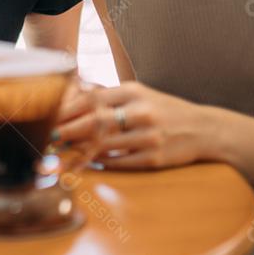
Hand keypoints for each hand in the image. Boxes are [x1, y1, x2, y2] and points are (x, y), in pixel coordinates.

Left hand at [53, 81, 218, 169]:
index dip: (67, 109)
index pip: (93, 98)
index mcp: (134, 92)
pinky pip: (120, 162)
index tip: (49, 116)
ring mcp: (149, 136)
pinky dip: (101, 162)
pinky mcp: (154, 158)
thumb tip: (71, 97)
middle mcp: (141, 112)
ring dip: (80, 149)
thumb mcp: (140, 94)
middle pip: (95, 121)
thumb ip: (109, 96)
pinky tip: (88, 162)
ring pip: (105, 145)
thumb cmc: (163, 110)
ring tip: (62, 152)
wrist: (204, 129)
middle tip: (49, 137)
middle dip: (67, 130)